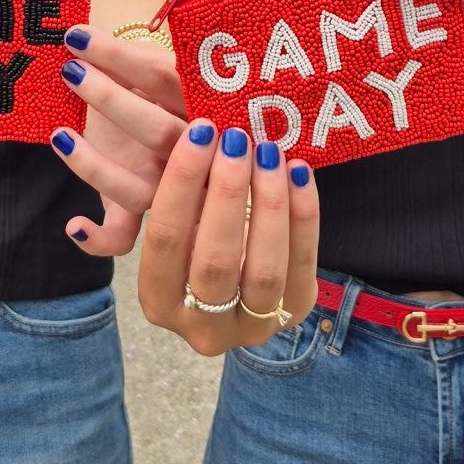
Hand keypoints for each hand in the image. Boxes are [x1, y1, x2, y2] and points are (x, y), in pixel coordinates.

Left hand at [51, 25, 187, 252]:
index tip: (78, 38)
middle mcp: (197, 150)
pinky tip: (74, 225)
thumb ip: (136, 57)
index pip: (166, 78)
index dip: (121, 57)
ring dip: (96, 168)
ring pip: (141, 190)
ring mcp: (173, 186)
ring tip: (60, 136)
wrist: (175, 115)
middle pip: (160, 132)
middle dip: (111, 101)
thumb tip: (82, 40)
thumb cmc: (160, 86)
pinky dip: (100, 240)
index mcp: (204, 103)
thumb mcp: (157, 65)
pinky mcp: (148, 212)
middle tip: (71, 72)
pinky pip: (128, 238)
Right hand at [137, 125, 319, 354]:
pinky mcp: (294, 313)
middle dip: (227, 192)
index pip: (165, 240)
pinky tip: (299, 173)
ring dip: (269, 203)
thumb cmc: (195, 238)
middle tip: (237, 140)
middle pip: (215, 259)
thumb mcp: (173, 221)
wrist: (238, 285)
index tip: (199, 134)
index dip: (181, 183)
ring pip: (265, 269)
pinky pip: (303, 265)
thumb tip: (192, 138)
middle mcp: (202, 327)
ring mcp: (251, 328)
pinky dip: (304, 215)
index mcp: (158, 302)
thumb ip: (171, 191)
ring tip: (269, 153)